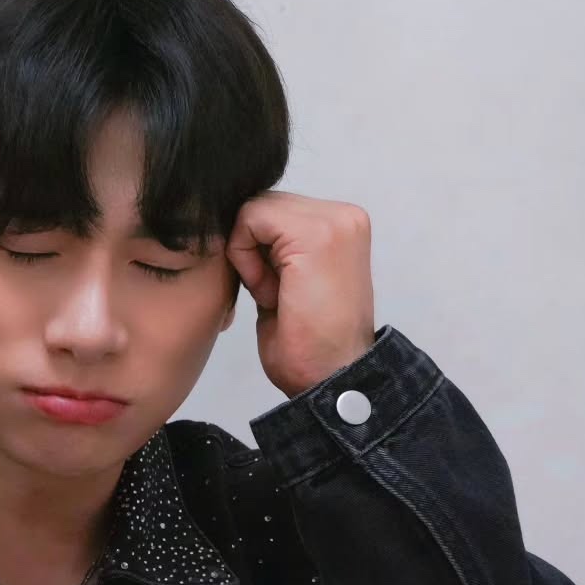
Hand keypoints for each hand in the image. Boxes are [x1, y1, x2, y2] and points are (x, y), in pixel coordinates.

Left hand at [225, 190, 376, 397]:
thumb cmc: (310, 348)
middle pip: (264, 205)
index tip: (273, 291)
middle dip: (253, 248)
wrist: (332, 380)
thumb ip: (275, 252)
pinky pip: (250, 219)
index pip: (275, 211)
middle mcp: (343, 216)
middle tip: (272, 295)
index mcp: (340, 228)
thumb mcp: (288, 285)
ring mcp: (334, 221)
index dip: (258, 249)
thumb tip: (242, 231)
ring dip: (249, 253)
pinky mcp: (315, 234)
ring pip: (255, 208)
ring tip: (274, 294)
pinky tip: (265, 290)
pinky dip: (243, 255)